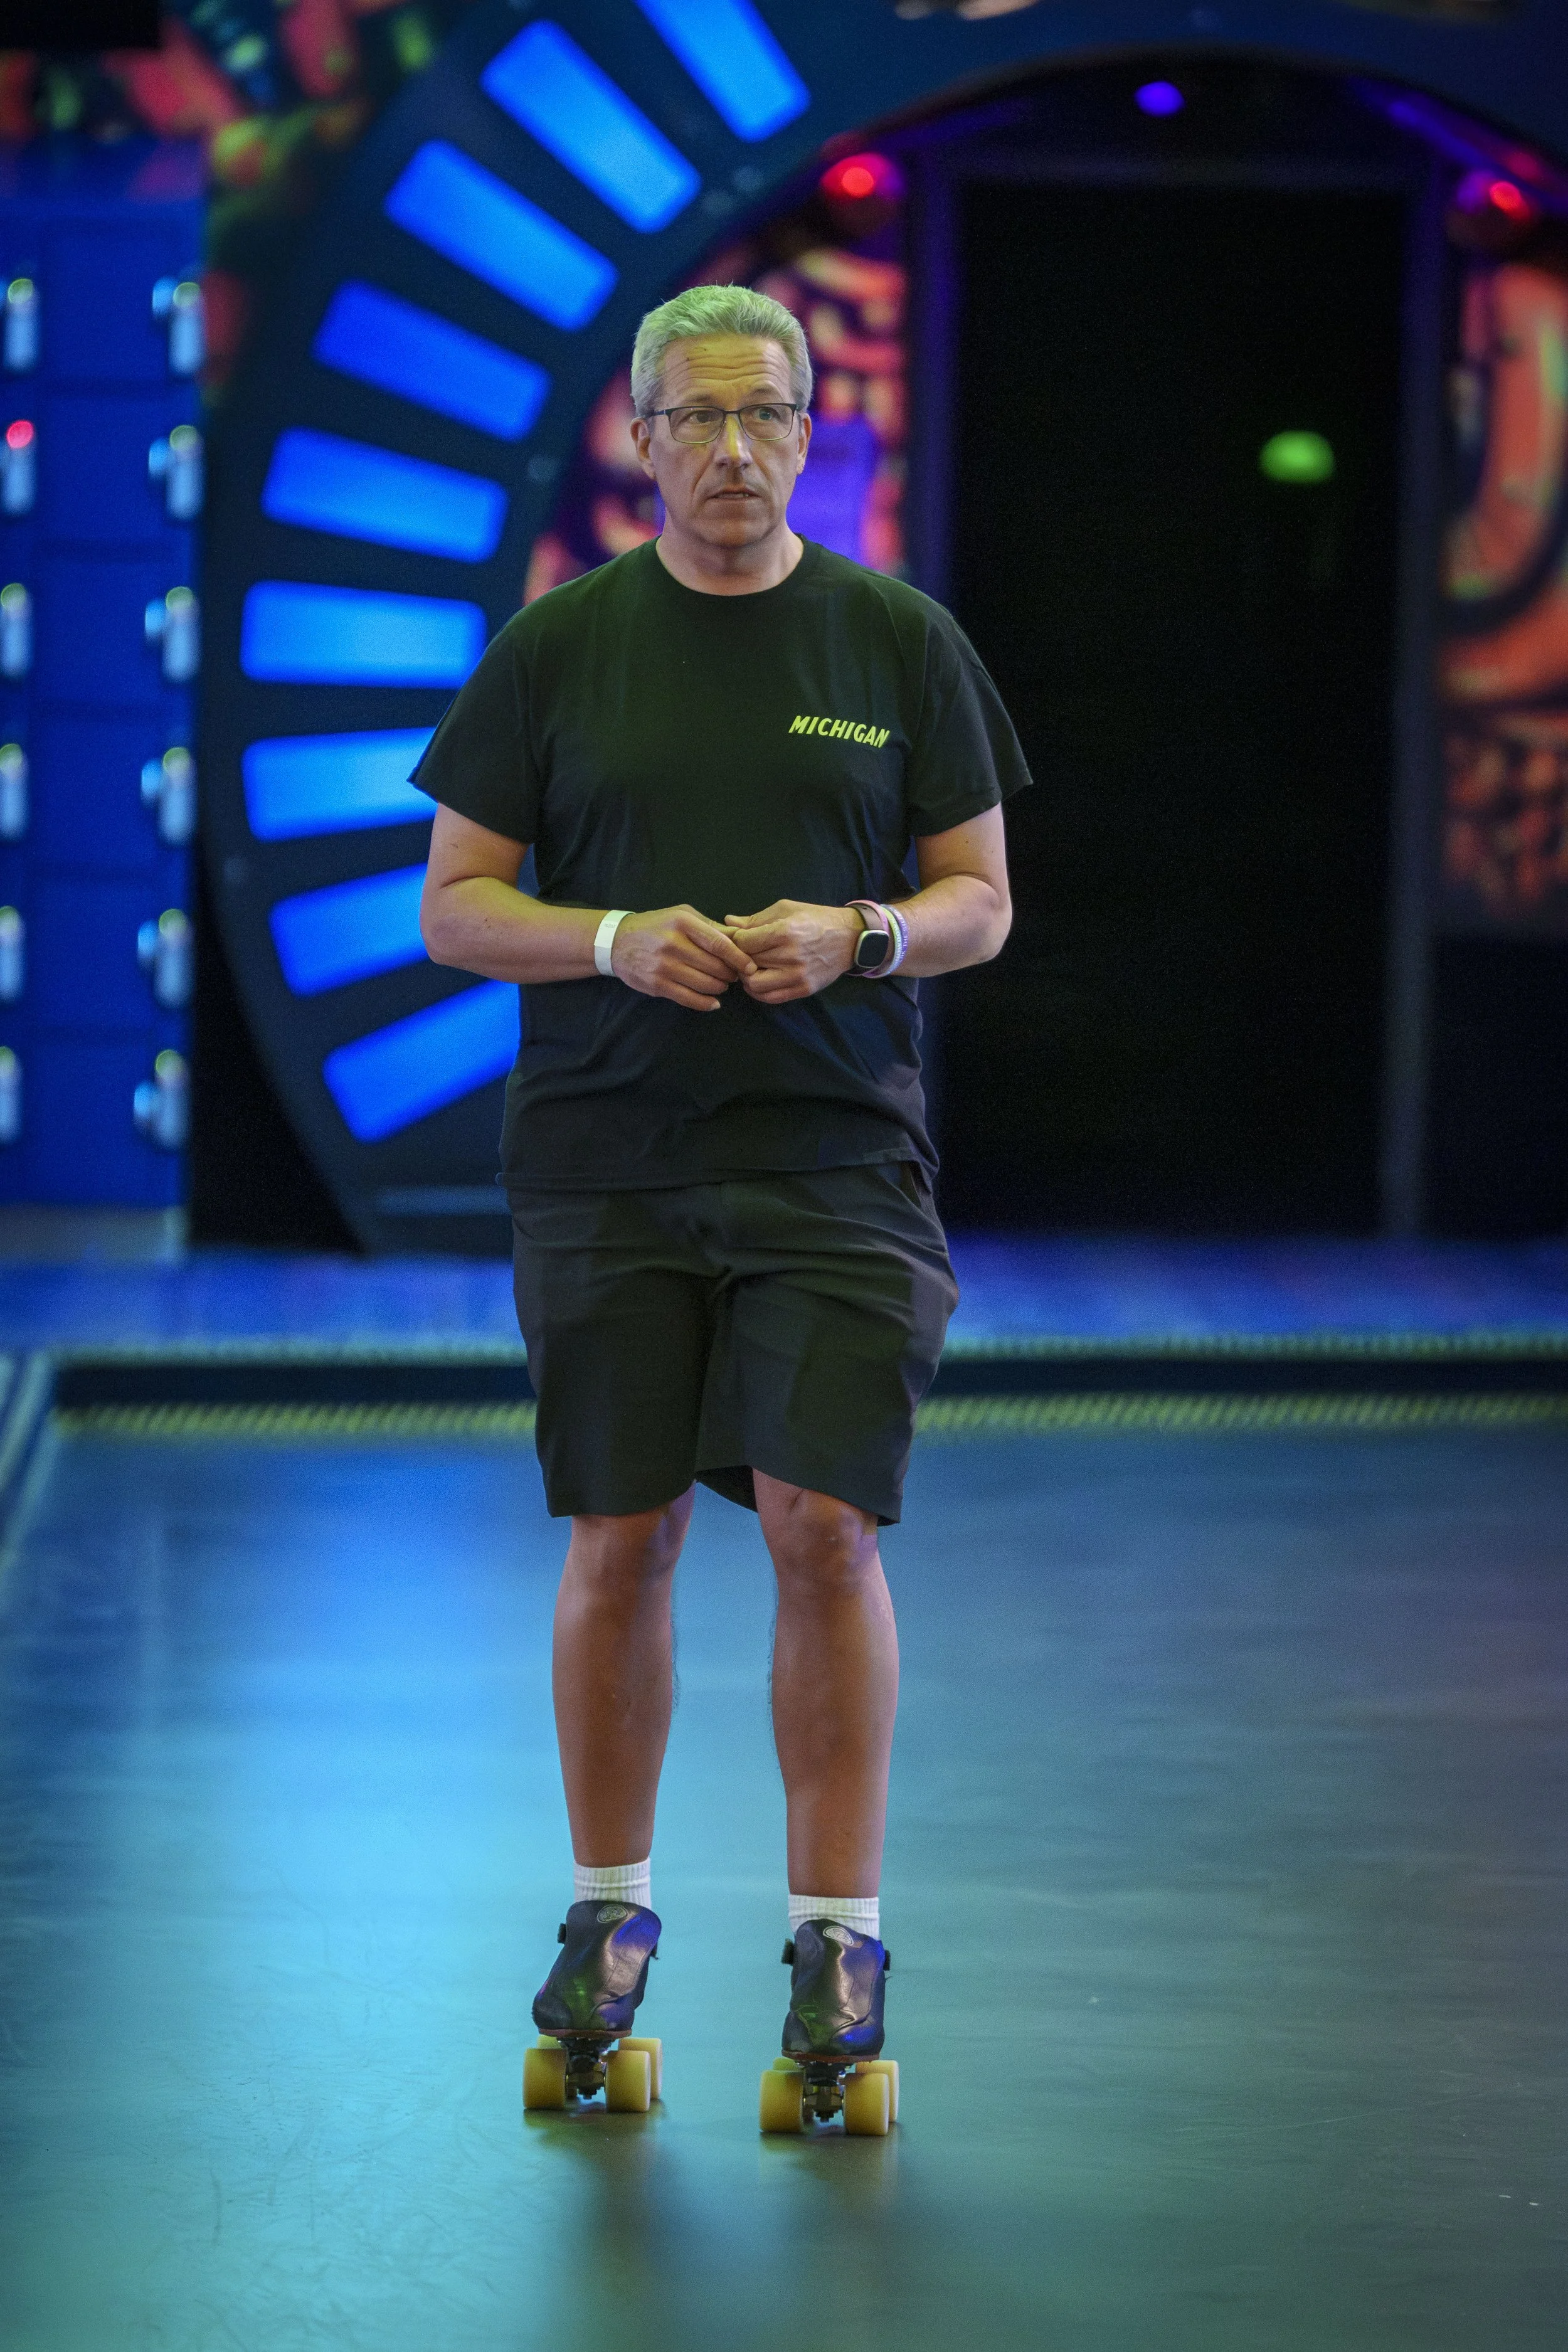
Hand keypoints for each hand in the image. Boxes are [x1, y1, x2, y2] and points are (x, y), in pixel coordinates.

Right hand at [610, 903, 755, 1011]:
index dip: (738, 958)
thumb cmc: (655, 926)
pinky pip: (689, 999)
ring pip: (705, 984)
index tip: (750, 967)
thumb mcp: (681, 915)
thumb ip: (710, 926)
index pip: (719, 943)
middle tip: (733, 975)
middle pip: (715, 966)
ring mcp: (664, 966)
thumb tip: (741, 937)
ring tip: (721, 984)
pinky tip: (713, 1002)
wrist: (616, 942)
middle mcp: (673, 943)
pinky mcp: (657, 985)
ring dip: (720, 988)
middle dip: (730, 974)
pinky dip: (706, 1003)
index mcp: (683, 922)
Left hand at [723, 900, 862, 1003]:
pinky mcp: (803, 989)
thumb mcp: (786, 909)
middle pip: (747, 963)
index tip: (740, 938)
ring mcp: (797, 975)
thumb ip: (756, 919)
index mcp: (785, 931)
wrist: (849, 938)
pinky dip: (758, 991)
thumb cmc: (815, 919)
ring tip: (751, 968)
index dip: (736, 940)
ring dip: (747, 978)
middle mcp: (790, 956)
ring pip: (754, 985)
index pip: (743, 942)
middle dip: (740, 958)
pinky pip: (770, 997)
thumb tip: (728, 923)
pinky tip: (759, 980)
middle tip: (743, 953)